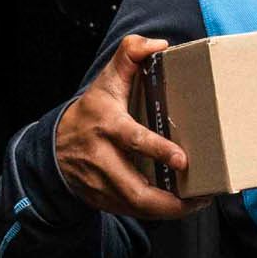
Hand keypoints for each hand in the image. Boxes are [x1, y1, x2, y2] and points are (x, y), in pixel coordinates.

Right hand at [56, 34, 193, 218]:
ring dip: (170, 210)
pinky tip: (181, 206)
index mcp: (107, 126)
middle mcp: (102, 159)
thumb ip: (129, 55)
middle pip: (135, 190)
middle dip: (169, 201)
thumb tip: (159, 45)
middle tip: (201, 196)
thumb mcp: (106, 81)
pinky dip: (159, 212)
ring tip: (198, 203)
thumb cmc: (91, 113)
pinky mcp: (105, 201)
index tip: (181, 158)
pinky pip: (135, 213)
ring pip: (137, 207)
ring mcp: (102, 184)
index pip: (132, 139)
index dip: (157, 150)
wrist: (56, 148)